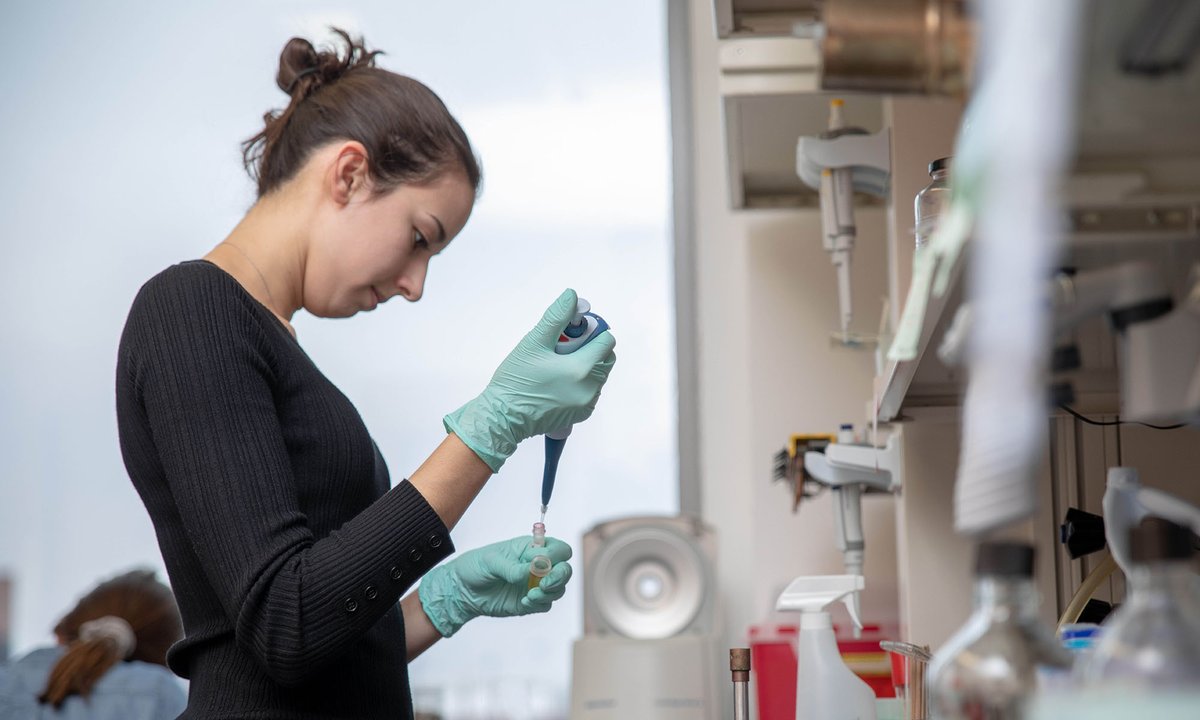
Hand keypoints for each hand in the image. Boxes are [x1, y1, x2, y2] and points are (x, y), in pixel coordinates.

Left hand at [417, 535, 572, 637]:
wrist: (462, 591)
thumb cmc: (475, 567)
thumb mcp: (491, 562)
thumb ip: (513, 567)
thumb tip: (532, 571)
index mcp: (531, 548)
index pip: (559, 549)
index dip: (557, 556)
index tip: (542, 563)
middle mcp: (537, 566)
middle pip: (565, 569)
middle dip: (559, 576)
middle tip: (544, 583)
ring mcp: (535, 584)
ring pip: (559, 588)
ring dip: (549, 592)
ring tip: (530, 594)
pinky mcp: (530, 602)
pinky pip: (546, 604)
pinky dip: (540, 603)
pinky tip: (524, 601)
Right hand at [444, 288, 616, 470]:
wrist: (503, 417)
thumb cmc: (515, 381)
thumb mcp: (533, 342)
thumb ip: (556, 317)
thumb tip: (572, 296)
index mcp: (581, 369)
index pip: (606, 341)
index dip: (590, 331)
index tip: (571, 332)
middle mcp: (589, 389)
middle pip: (605, 357)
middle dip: (590, 347)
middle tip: (562, 347)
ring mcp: (586, 404)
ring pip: (598, 374)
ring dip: (585, 364)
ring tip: (556, 365)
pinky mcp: (580, 414)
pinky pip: (590, 390)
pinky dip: (580, 382)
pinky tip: (557, 381)